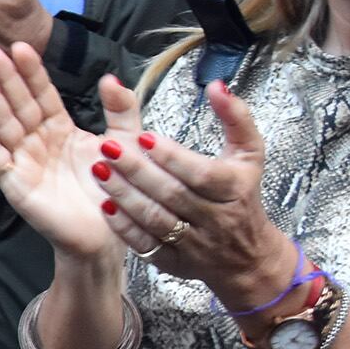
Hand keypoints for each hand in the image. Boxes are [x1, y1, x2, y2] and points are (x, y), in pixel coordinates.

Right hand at [0, 43, 132, 262]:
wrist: (108, 236)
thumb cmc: (112, 191)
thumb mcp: (125, 142)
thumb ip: (121, 109)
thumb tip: (110, 76)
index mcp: (60, 129)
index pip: (42, 94)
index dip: (31, 71)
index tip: (20, 46)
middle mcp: (37, 142)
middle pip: (18, 103)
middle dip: (4, 76)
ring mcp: (23, 161)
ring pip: (4, 123)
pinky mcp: (14, 183)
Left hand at [90, 78, 295, 301]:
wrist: (247, 256)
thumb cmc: (242, 195)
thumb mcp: (250, 155)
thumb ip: (236, 118)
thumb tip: (217, 85)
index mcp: (234, 190)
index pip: (202, 174)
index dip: (172, 156)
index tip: (142, 135)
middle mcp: (215, 219)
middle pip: (173, 195)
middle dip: (137, 171)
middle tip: (107, 147)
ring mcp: (194, 244)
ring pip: (155, 220)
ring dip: (124, 196)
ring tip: (99, 171)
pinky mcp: (174, 262)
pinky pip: (146, 246)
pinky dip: (124, 227)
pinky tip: (105, 206)